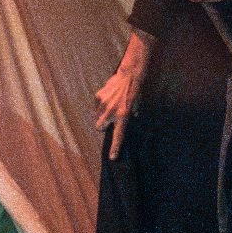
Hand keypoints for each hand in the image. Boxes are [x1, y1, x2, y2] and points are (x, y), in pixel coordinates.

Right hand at [96, 29, 152, 160]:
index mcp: (123, 116)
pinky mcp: (98, 96)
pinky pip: (96, 105)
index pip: (119, 136)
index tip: (112, 157)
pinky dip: (101, 104)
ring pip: (97, 116)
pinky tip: (109, 97)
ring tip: (112, 104)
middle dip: (103, 125)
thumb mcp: (134, 107)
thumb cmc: (134, 92)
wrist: (129, 74)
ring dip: (102, 113)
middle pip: (99, 127)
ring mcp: (104, 104)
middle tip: (110, 119)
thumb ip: (126, 117)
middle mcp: (112, 112)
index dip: (115, 148)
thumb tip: (120, 125)